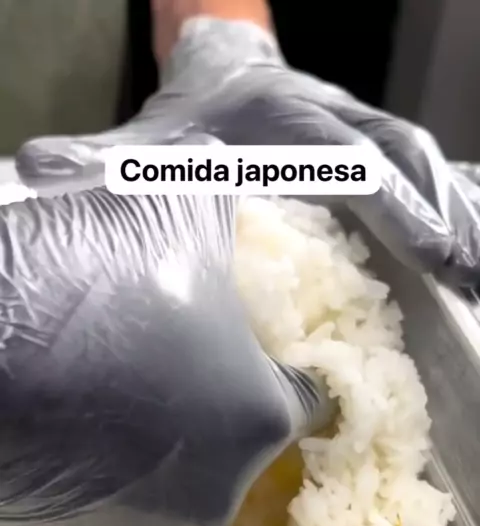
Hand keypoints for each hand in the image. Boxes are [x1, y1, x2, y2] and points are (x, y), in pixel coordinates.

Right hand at [0, 185, 324, 525]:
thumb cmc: (88, 275)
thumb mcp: (171, 206)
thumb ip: (224, 199)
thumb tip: (232, 170)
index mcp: (258, 420)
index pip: (309, 399)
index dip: (288, 368)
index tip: (267, 352)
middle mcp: (213, 495)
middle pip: (238, 441)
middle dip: (217, 401)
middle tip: (172, 355)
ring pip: (173, 479)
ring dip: (158, 443)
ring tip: (113, 389)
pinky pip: (113, 507)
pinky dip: (105, 476)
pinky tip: (75, 428)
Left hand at [15, 12, 479, 289]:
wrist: (220, 68)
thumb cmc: (191, 119)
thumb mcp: (145, 142)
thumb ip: (105, 162)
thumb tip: (43, 173)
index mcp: (288, 123)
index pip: (359, 165)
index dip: (402, 211)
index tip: (437, 258)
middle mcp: (336, 122)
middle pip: (409, 165)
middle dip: (446, 222)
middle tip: (473, 282)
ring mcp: (360, 133)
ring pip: (424, 168)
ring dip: (456, 218)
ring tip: (478, 280)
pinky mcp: (371, 149)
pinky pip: (420, 176)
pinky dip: (449, 209)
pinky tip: (466, 253)